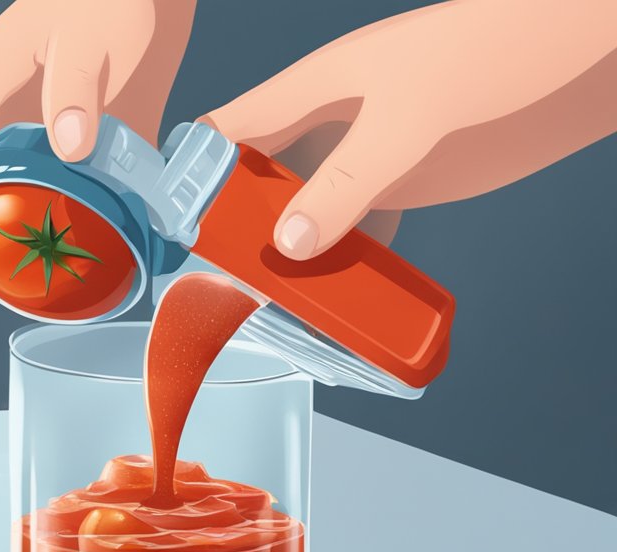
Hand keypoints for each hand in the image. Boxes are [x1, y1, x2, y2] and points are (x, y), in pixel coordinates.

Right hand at [0, 0, 195, 284]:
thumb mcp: (94, 31)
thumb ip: (76, 86)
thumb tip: (68, 151)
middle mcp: (10, 107)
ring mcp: (49, 123)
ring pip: (19, 187)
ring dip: (24, 230)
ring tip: (37, 280)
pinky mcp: (92, 134)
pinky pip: (76, 184)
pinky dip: (84, 218)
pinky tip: (100, 250)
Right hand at [205, 0, 616, 260]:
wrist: (573, 59)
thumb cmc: (487, 58)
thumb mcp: (405, 121)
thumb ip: (345, 183)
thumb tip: (288, 246)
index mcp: (310, 90)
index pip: (228, 129)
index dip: (193, 172)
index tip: (171, 226)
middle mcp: (328, 126)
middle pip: (257, 180)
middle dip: (235, 226)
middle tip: (220, 280)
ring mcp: (365, 157)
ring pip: (306, 212)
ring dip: (290, 253)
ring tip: (270, 300)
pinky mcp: (405, 184)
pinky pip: (360, 230)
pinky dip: (345, 262)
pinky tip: (335, 294)